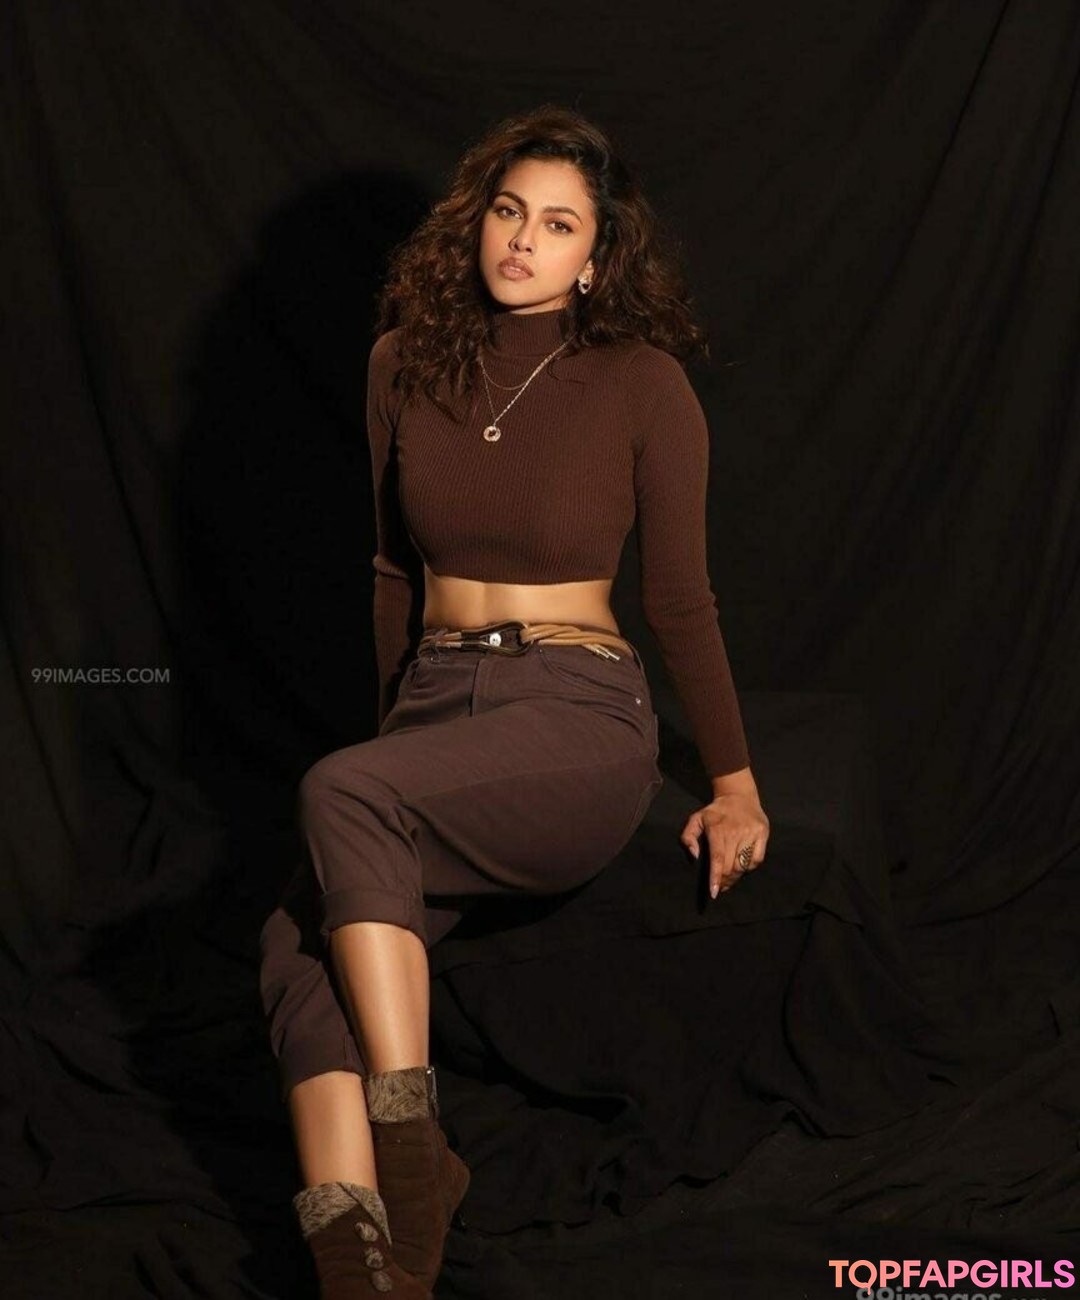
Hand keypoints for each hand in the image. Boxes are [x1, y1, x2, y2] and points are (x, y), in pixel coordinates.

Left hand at [679, 769, 768, 897]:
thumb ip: (688, 837)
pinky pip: (757, 859)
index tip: (714, 892)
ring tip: (729, 881)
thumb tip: (694, 856)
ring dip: (736, 877)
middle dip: (725, 880)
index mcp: (717, 829)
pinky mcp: (762, 833)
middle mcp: (736, 831)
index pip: (718, 858)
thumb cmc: (715, 812)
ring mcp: (751, 832)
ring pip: (744, 865)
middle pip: (731, 866)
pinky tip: (742, 867)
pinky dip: (749, 867)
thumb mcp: (696, 819)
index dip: (716, 877)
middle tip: (720, 887)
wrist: (738, 795)